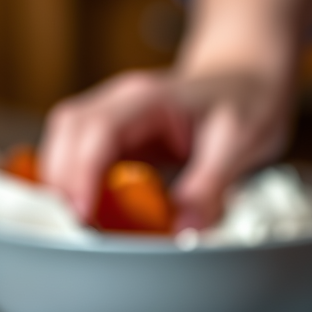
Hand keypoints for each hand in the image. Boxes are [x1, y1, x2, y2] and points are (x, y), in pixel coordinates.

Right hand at [38, 65, 292, 229]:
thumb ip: (211, 186)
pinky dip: (81, 188)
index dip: (83, 172)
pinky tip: (94, 216)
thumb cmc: (246, 102)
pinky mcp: (118, 140)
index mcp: (149, 97)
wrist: (247, 81)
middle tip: (75, 229)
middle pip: (68, 134)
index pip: (99, 130)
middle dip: (63, 182)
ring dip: (66, 186)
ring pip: (67, 145)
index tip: (81, 213)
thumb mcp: (241, 144)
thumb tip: (184, 230)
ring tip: (82, 228)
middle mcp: (122, 103)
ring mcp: (115, 119)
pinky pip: (84, 160)